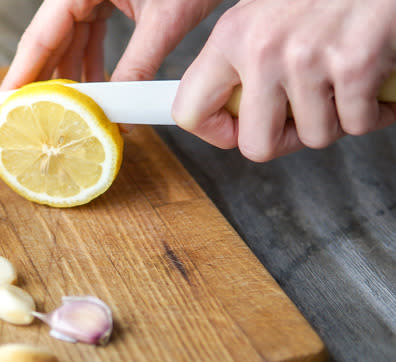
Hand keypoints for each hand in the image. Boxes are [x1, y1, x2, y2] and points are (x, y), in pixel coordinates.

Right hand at [0, 0, 220, 119]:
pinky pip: (88, 34)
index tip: (3, 110)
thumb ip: (138, 64)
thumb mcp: (165, 19)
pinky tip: (94, 91)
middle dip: (39, 83)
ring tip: (64, 115)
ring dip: (68, 77)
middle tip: (22, 121)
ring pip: (67, 40)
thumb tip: (121, 111)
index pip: (39, 38)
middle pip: (47, 41)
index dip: (20, 78)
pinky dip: (89, 62)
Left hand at [172, 0, 395, 161]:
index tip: (240, 128)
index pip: (189, 112)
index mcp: (230, 37)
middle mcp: (261, 48)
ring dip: (334, 120)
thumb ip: (238, 61)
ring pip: (313, 137)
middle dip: (284, 139)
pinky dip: (373, 112)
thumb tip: (226, 110)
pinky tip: (373, 81)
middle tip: (301, 117)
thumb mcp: (262, 14)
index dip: (219, 133)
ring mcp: (306, 59)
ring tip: (340, 84)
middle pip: (255, 145)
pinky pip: (357, 124)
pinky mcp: (353, 65)